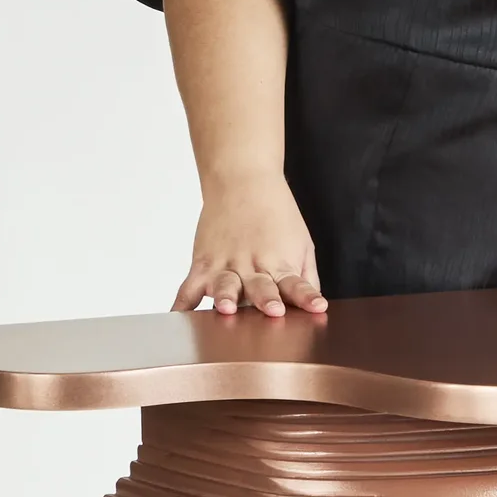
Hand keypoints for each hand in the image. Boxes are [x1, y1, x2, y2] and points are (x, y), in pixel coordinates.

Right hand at [175, 176, 327, 318]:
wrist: (242, 180)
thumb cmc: (275, 214)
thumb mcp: (302, 243)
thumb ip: (305, 277)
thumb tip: (312, 306)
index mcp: (280, 263)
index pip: (297, 284)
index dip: (307, 296)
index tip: (317, 306)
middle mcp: (253, 266)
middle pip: (261, 287)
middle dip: (266, 300)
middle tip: (273, 311)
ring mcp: (226, 264)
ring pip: (225, 286)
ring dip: (225, 296)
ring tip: (226, 307)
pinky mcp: (203, 263)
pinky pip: (189, 288)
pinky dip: (182, 304)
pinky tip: (178, 315)